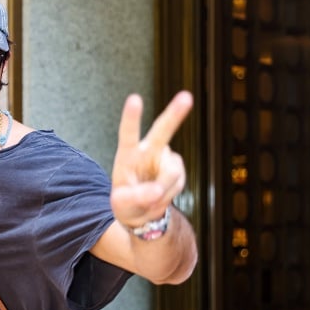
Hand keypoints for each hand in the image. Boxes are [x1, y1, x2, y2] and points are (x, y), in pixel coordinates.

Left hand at [110, 91, 192, 228]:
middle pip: (162, 130)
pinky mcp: (177, 168)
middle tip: (186, 97)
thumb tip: (156, 191)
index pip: (129, 134)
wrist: (141, 212)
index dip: (132, 117)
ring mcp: (165, 159)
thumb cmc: (126, 203)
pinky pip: (178, 182)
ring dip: (163, 190)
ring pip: (171, 172)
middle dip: (175, 114)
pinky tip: (160, 196)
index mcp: (128, 154)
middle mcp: (148, 151)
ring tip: (149, 198)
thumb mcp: (122, 204)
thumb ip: (136, 197)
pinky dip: (169, 194)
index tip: (134, 99)